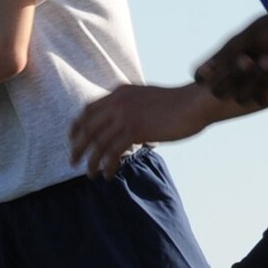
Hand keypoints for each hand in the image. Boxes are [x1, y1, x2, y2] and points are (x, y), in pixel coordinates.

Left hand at [68, 84, 218, 176]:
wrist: (195, 103)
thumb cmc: (177, 105)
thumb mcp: (147, 101)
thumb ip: (131, 110)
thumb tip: (123, 131)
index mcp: (119, 93)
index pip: (88, 110)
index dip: (77, 127)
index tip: (73, 140)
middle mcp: (118, 102)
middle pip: (87, 127)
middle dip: (77, 146)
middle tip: (73, 161)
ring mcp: (125, 115)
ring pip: (98, 143)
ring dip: (91, 161)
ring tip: (90, 175)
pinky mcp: (135, 130)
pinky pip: (113, 152)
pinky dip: (107, 166)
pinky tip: (108, 175)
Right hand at [195, 6, 267, 106]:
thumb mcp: (246, 40)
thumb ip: (223, 58)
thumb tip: (198, 77)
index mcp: (233, 59)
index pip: (209, 79)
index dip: (209, 78)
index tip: (215, 70)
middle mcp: (244, 74)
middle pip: (222, 92)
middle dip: (231, 78)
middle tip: (245, 59)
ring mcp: (260, 84)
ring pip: (242, 98)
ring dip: (252, 80)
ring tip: (267, 59)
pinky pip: (264, 99)